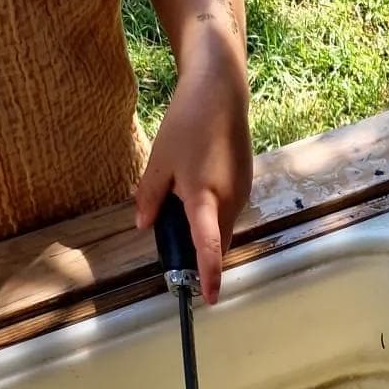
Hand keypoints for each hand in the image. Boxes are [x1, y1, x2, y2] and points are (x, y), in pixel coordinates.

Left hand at [135, 47, 251, 303]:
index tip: (209, 298)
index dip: (209, 275)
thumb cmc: (188, 122)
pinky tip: (197, 192)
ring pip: (223, 227)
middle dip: (202, 257)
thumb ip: (150, 196)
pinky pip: (228, 210)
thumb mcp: (159, 161)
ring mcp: (242, 192)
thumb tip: (143, 225)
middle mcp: (230, 200)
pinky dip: (214, 215)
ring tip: (181, 210)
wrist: (220, 90)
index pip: (209, 246)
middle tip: (178, 257)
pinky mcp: (245, 183)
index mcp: (205, 197)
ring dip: (206, 233)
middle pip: (218, 243)